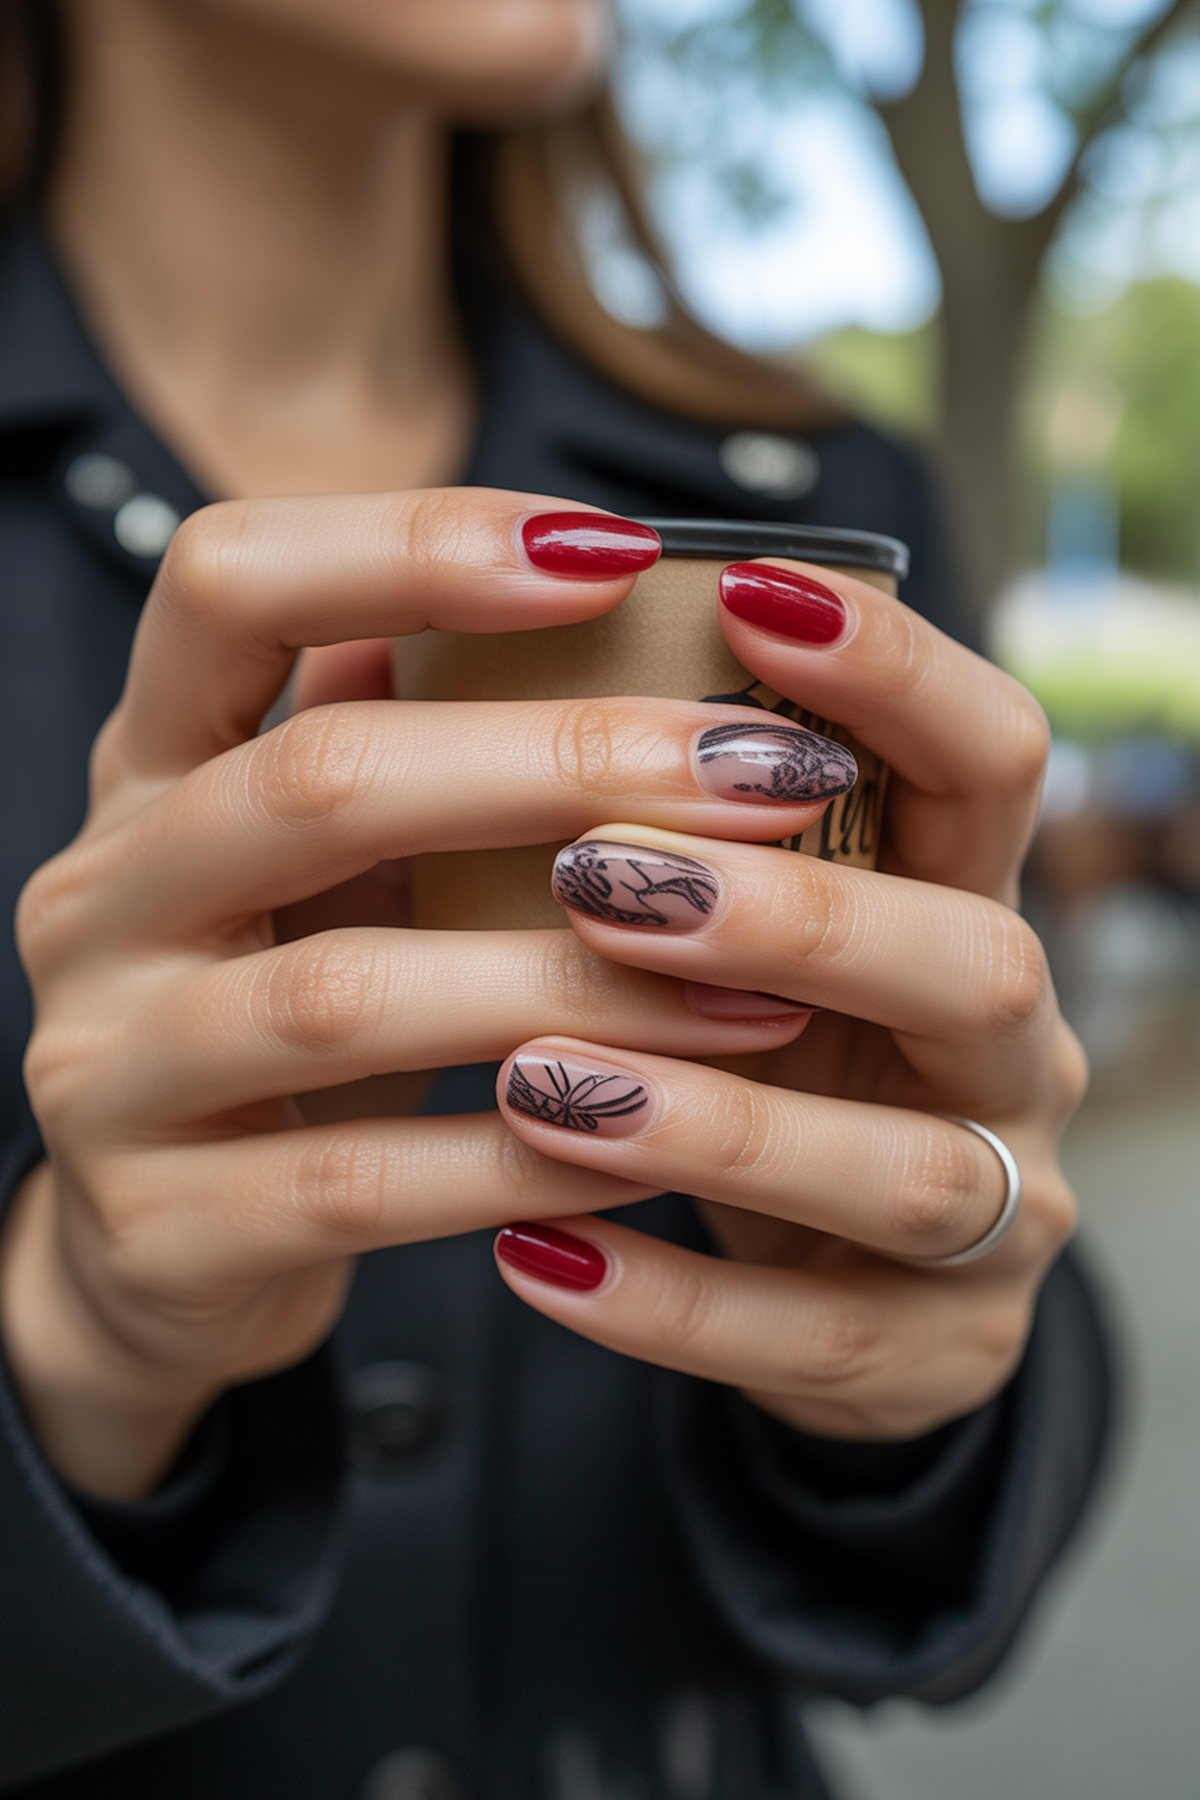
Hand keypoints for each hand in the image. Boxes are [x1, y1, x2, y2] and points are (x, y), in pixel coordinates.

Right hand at [1, 494, 840, 1496]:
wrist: (157, 1253)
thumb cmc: (287, 1019)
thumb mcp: (320, 865)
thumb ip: (412, 739)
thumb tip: (595, 585)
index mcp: (148, 769)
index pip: (228, 583)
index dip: (413, 543)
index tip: (616, 554)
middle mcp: (101, 896)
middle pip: (320, 778)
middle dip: (562, 765)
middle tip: (768, 777)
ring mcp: (108, 1067)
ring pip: (348, 996)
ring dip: (578, 983)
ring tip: (761, 991)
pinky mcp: (162, 1225)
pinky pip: (366, 1184)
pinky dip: (528, 1159)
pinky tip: (660, 1147)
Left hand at [493, 563, 1083, 1439]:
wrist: (819, 1280)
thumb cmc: (750, 1054)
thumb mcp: (729, 931)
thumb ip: (623, 808)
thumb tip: (397, 642)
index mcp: (959, 905)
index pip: (991, 762)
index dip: (900, 675)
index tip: (749, 596)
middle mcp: (1005, 1049)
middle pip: (980, 961)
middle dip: (799, 919)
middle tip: (602, 876)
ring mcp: (991, 1212)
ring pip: (907, 1171)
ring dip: (719, 1122)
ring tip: (539, 1085)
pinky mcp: (930, 1349)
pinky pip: (812, 1338)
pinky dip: (670, 1300)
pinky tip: (532, 1256)